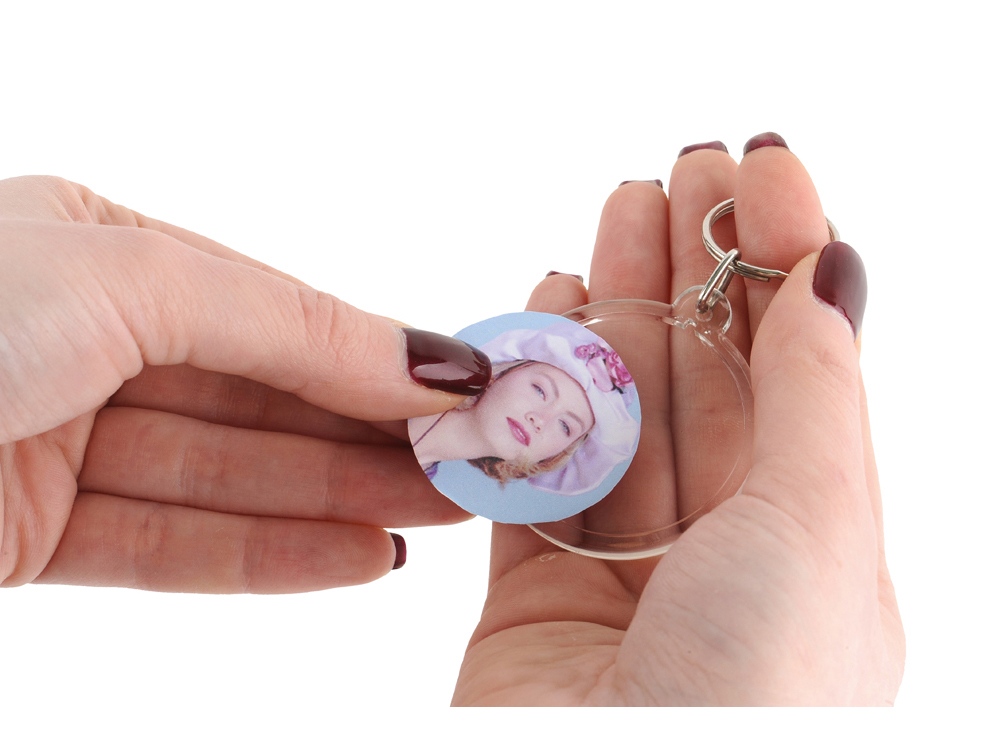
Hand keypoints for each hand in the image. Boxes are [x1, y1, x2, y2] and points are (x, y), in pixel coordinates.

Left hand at [0, 176, 487, 591]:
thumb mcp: (131, 276)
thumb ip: (288, 326)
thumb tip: (426, 359)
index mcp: (103, 249)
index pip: (272, 312)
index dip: (374, 357)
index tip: (464, 392)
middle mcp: (86, 341)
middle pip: (262, 400)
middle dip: (372, 435)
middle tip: (469, 463)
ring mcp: (59, 439)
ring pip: (228, 476)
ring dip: (340, 500)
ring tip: (441, 513)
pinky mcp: (33, 532)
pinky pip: (169, 544)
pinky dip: (269, 555)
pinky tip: (360, 556)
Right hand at [452, 136, 903, 704]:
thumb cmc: (745, 710)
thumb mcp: (815, 536)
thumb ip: (813, 400)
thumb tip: (835, 274)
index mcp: (817, 542)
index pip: (804, 368)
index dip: (786, 258)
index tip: (761, 170)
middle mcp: (726, 551)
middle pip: (710, 376)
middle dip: (697, 267)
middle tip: (678, 172)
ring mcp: (627, 570)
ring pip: (622, 410)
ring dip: (618, 308)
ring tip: (613, 215)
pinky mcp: (534, 592)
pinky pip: (536, 471)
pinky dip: (540, 391)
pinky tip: (549, 314)